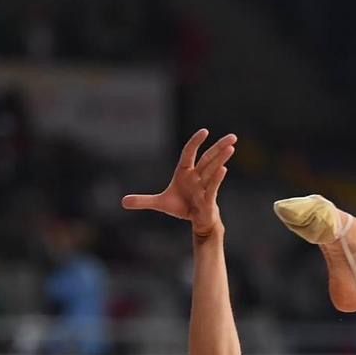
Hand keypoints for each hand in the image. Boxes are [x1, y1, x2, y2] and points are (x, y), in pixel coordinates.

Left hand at [122, 129, 236, 237]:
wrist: (195, 222)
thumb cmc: (182, 207)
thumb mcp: (160, 203)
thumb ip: (144, 200)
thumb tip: (123, 202)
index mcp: (186, 173)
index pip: (190, 153)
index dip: (195, 142)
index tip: (204, 132)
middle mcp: (197, 177)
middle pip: (208, 158)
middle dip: (219, 147)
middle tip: (232, 137)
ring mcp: (204, 187)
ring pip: (213, 170)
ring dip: (222, 158)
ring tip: (232, 147)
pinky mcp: (208, 199)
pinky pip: (212, 187)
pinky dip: (216, 178)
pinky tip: (224, 169)